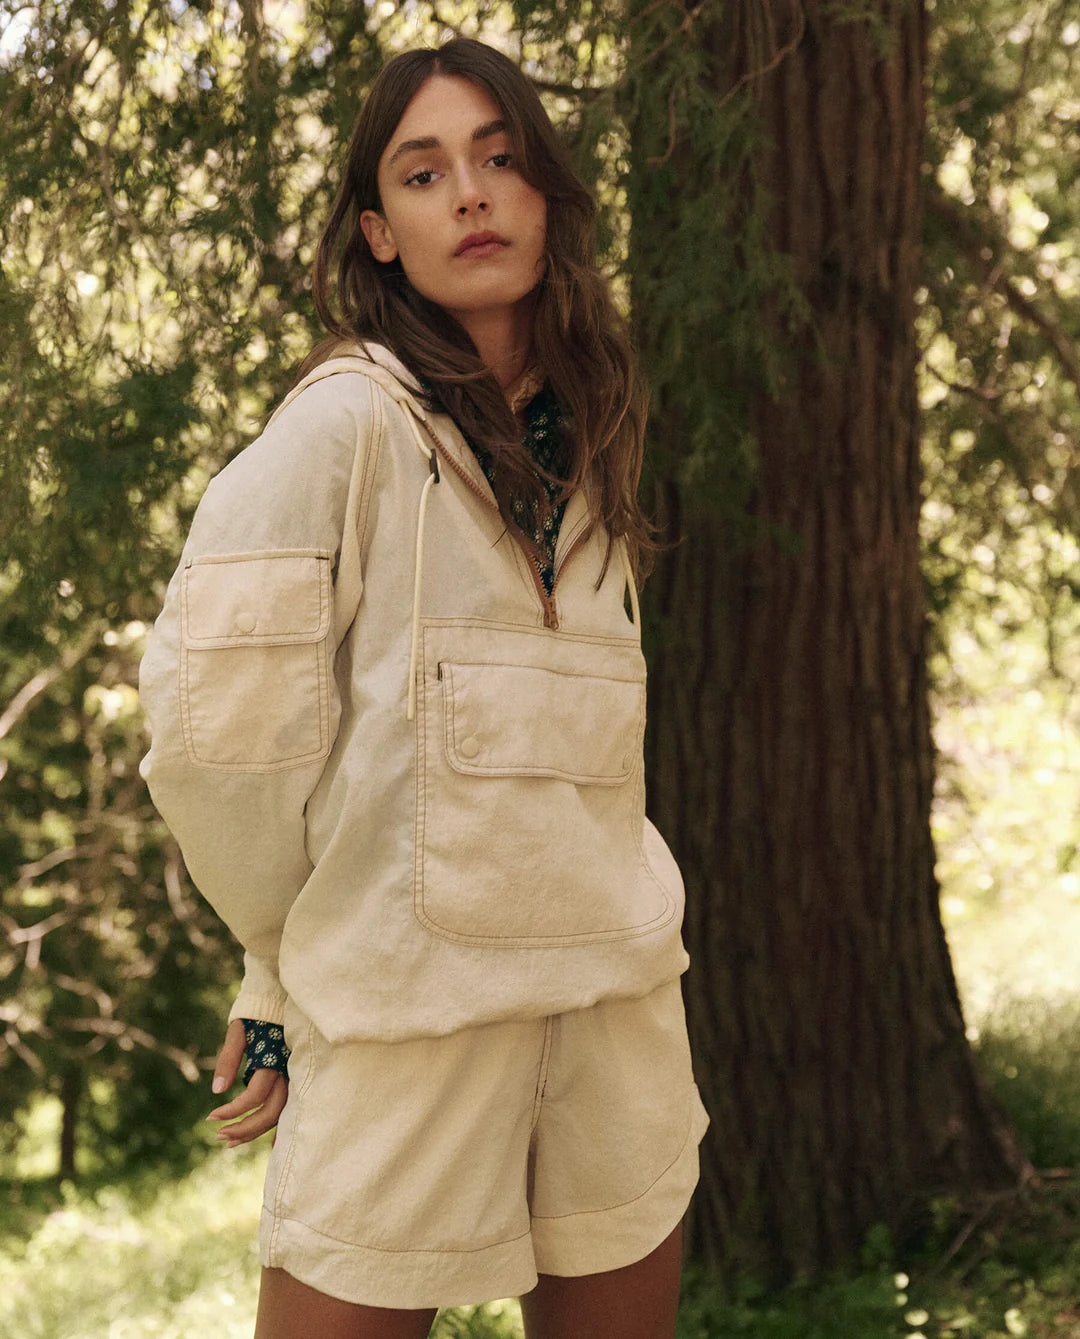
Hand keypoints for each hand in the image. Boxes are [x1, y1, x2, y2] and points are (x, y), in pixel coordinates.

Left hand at [206, 1017, 287, 1147]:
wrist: (278, 1000)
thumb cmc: (255, 1016)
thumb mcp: (238, 1032)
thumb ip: (228, 1059)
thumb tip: (217, 1090)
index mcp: (272, 1061)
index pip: (254, 1096)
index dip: (232, 1111)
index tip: (210, 1117)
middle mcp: (287, 1072)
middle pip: (270, 1113)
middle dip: (243, 1129)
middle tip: (218, 1137)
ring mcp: (293, 1077)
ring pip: (279, 1114)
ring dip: (255, 1131)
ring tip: (230, 1141)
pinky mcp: (293, 1079)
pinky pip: (286, 1109)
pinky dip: (276, 1127)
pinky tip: (266, 1142)